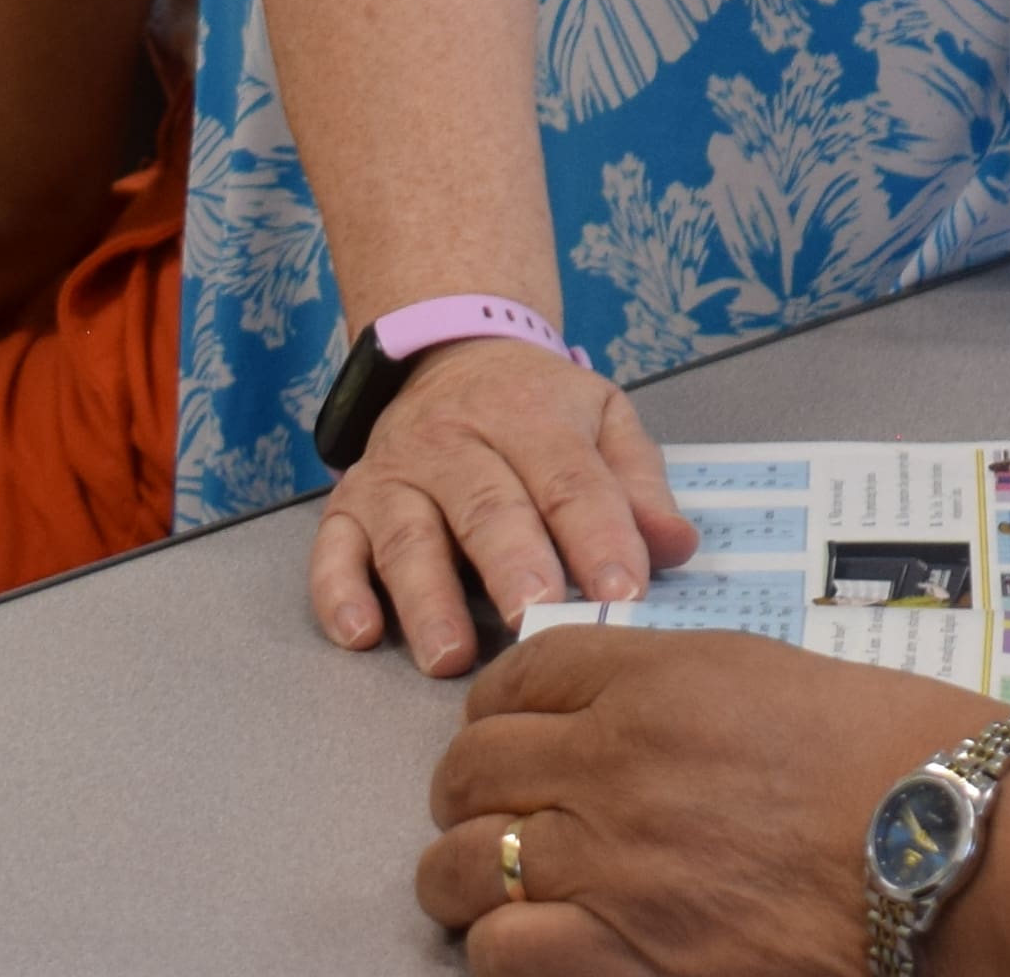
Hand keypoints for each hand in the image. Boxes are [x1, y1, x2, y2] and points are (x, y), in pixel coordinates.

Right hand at [311, 331, 700, 675]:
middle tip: (537, 622)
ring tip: (452, 656)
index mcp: (529, 415)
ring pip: (409, 537)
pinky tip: (359, 634)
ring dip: (427, 599)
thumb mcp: (602, 418)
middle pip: (487, 508)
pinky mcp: (347, 507)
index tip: (625, 593)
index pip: (569, 480)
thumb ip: (638, 483)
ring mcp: (395, 474)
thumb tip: (676, 546)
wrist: (449, 354)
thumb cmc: (538, 407)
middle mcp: (454, 441)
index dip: (598, 537)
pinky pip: (333, 550)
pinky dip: (339, 593)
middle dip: (513, 567)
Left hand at [423, 630, 970, 976]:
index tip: (501, 725)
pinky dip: (502, 944)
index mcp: (657, 679)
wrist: (951, 844)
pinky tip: (532, 941)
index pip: (520, 673)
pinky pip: (501, 947)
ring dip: (464, 872)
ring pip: (460, 863)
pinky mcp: (624, 953)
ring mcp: (610, 863)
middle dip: (466, 787)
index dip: (496, 703)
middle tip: (484, 807)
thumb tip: (628, 717)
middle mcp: (614, 761)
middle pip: (473, 765)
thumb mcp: (780, 677)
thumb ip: (684, 691)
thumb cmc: (900, 756)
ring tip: (484, 884)